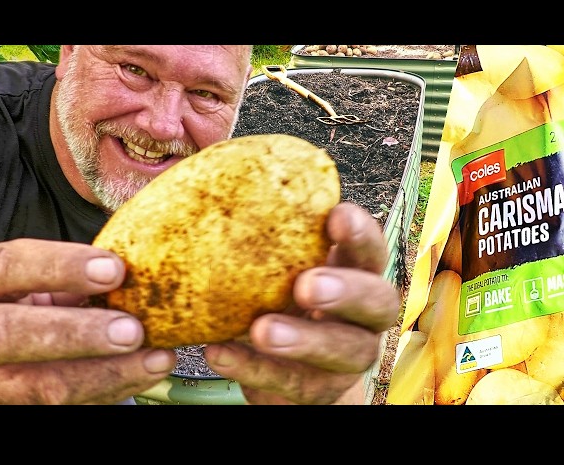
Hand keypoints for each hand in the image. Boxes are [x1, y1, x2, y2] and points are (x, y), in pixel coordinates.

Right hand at [0, 239, 176, 403]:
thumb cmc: (14, 309)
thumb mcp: (29, 281)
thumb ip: (71, 276)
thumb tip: (139, 269)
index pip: (8, 267)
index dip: (62, 266)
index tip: (114, 269)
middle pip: (9, 335)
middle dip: (77, 333)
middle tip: (131, 330)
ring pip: (40, 385)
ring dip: (106, 373)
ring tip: (155, 359)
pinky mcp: (13, 408)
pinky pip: (66, 406)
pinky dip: (111, 390)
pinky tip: (145, 374)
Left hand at [203, 202, 400, 403]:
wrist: (289, 368)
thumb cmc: (279, 298)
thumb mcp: (273, 265)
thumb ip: (252, 232)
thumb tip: (190, 176)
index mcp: (352, 272)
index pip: (370, 249)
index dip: (361, 233)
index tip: (336, 214)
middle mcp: (363, 315)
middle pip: (378, 301)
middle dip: (346, 291)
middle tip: (305, 284)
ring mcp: (348, 356)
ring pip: (345, 351)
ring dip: (304, 340)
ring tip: (261, 330)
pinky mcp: (320, 390)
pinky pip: (294, 383)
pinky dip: (255, 370)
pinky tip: (218, 353)